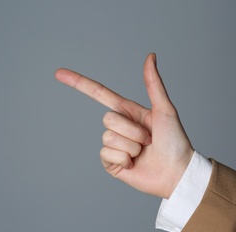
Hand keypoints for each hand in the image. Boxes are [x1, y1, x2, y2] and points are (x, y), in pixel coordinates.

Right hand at [55, 53, 193, 197]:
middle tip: (149, 140)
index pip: (99, 94)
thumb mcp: (165, 109)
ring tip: (144, 152)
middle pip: (107, 119)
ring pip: (108, 138)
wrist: (177, 173)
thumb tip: (150, 55)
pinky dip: (124, 160)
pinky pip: (106, 155)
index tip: (58, 74)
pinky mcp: (111, 163)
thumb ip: (154, 83)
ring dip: (131, 146)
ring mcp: (114, 146)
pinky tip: (135, 164)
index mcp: (128, 112)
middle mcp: (119, 127)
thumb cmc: (175, 141)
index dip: (79, 83)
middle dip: (132, 131)